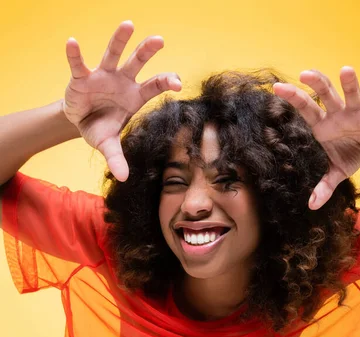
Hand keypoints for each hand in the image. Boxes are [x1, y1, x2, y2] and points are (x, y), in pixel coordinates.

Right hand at [63, 21, 181, 180]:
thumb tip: (123, 178)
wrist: (80, 122)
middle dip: (148, 51)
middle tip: (159, 40)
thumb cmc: (100, 129)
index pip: (154, 86)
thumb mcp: (108, 145)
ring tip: (128, 24)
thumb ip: (117, 158)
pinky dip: (75, 54)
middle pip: (138, 63)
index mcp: (135, 96)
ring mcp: (103, 76)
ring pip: (113, 54)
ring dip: (120, 40)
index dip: (166, 81)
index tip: (177, 82)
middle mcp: (122, 81)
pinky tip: (72, 42)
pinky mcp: (82, 77)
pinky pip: (79, 63)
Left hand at [273, 67, 359, 208]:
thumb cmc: (349, 154)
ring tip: (346, 70)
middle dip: (316, 83)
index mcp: (322, 125)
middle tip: (304, 74)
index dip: (292, 98)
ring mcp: (356, 112)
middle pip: (325, 94)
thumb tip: (312, 206)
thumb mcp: (336, 172)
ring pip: (351, 94)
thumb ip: (323, 186)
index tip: (277, 87)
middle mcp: (337, 114)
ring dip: (349, 83)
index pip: (305, 109)